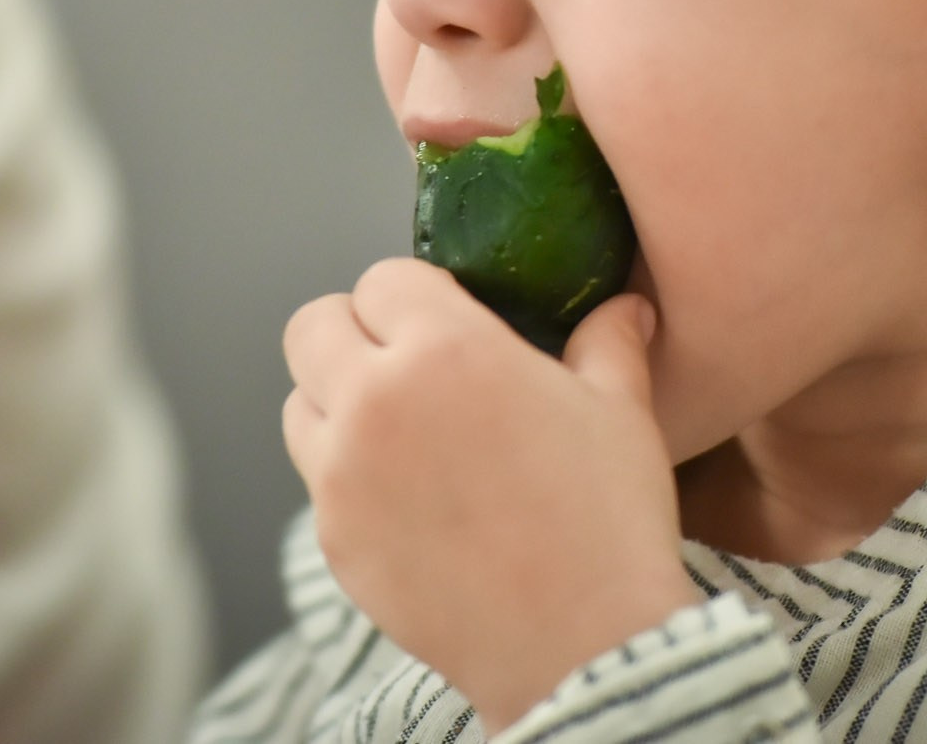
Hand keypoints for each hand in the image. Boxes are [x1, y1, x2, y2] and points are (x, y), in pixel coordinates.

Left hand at [284, 260, 699, 732]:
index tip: (447, 318)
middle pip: (313, 327)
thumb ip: (608, 341)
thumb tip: (626, 303)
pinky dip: (347, 476)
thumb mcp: (620, 410)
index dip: (416, 294)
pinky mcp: (333, 540)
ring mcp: (340, 476)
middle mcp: (374, 402)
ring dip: (338, 403)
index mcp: (444, 348)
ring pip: (299, 404)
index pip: (384, 279)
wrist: (581, 647)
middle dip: (354, 333)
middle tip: (406, 361)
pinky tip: (410, 497)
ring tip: (402, 430)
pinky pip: (317, 481)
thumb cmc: (608, 519)